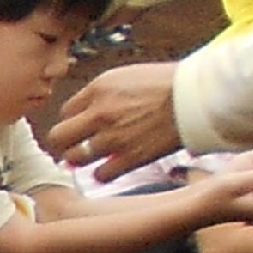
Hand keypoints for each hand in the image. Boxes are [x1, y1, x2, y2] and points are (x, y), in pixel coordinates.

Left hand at [46, 63, 181, 179]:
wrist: (194, 98)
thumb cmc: (166, 84)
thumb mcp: (125, 76)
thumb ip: (102, 94)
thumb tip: (86, 111)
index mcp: (97, 90)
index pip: (65, 112)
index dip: (71, 121)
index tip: (78, 128)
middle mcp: (99, 114)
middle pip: (59, 137)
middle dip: (62, 144)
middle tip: (69, 149)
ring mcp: (113, 138)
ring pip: (76, 158)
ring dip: (80, 161)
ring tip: (89, 160)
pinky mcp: (130, 158)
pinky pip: (101, 176)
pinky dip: (102, 175)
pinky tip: (109, 170)